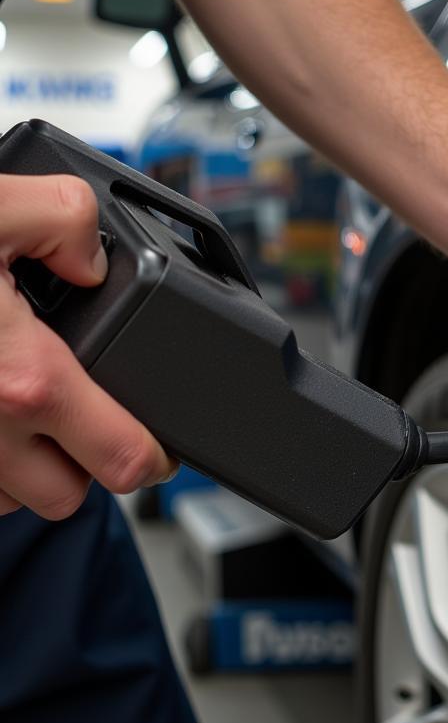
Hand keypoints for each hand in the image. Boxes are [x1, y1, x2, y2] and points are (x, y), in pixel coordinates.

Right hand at [0, 174, 175, 518]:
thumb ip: (64, 220)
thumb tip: (89, 255)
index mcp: (23, 379)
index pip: (123, 460)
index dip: (153, 455)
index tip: (157, 445)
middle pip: (68, 498)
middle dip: (84, 465)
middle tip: (81, 418)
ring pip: (4, 502)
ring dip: (18, 469)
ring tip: (14, 410)